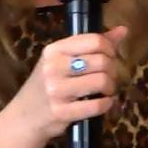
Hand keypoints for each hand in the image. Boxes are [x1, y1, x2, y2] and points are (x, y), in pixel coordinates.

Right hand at [12, 26, 125, 141]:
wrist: (24, 117)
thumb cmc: (47, 86)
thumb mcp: (63, 61)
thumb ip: (92, 45)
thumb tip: (123, 30)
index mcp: (54, 50)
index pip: (94, 40)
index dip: (110, 49)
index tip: (110, 58)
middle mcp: (53, 67)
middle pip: (101, 60)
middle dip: (112, 70)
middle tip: (109, 78)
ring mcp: (56, 90)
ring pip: (102, 81)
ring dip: (110, 88)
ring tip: (105, 91)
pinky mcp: (61, 112)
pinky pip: (97, 105)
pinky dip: (106, 104)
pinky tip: (102, 103)